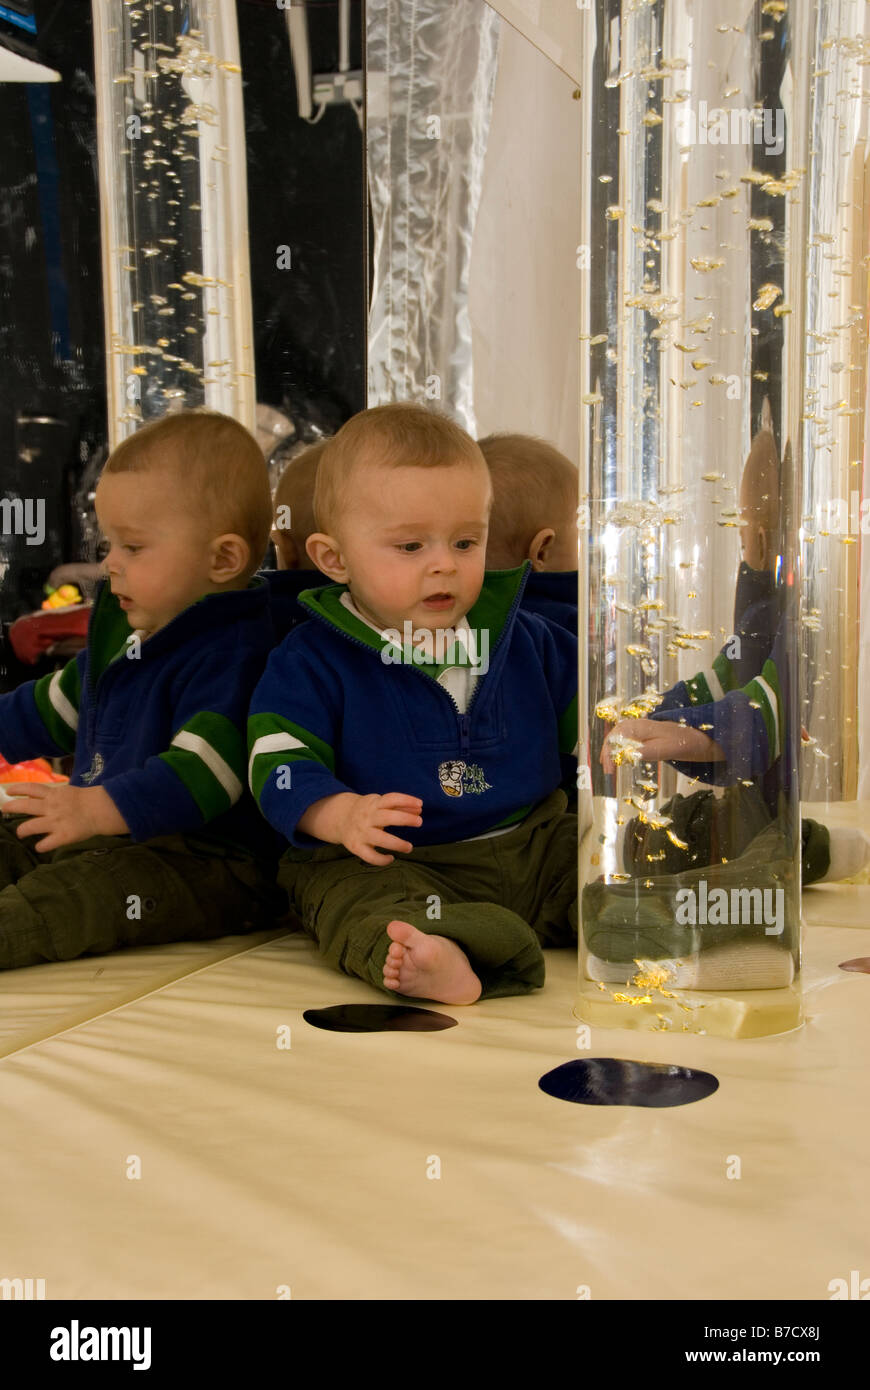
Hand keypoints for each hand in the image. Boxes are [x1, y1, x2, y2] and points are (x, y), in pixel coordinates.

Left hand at [1, 783, 129, 851]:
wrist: (103, 809)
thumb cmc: (89, 801)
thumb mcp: (69, 792)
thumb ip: (54, 795)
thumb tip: (41, 796)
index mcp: (54, 795)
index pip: (31, 788)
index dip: (18, 789)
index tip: (8, 791)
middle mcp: (51, 807)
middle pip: (25, 806)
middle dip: (11, 807)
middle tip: (3, 809)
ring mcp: (55, 822)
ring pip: (30, 827)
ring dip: (22, 830)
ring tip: (20, 832)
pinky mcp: (62, 836)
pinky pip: (46, 844)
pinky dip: (41, 846)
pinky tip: (40, 847)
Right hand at [330, 791, 423, 866]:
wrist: (340, 819)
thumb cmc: (368, 811)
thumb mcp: (380, 804)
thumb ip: (399, 807)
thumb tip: (419, 811)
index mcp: (374, 804)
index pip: (391, 798)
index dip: (406, 800)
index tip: (420, 804)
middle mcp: (367, 817)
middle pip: (387, 817)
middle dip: (405, 819)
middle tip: (419, 822)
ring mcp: (361, 832)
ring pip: (380, 839)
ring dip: (397, 844)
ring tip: (409, 847)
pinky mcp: (356, 847)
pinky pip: (369, 856)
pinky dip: (381, 860)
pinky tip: (391, 858)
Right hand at [600, 718, 724, 774]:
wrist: (700, 736)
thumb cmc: (685, 742)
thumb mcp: (667, 749)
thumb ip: (647, 751)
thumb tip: (627, 755)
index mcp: (641, 727)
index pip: (616, 737)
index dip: (609, 752)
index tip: (609, 768)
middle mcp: (638, 725)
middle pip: (614, 735)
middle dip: (607, 751)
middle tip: (607, 769)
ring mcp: (642, 728)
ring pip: (619, 736)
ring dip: (611, 748)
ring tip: (607, 764)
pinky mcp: (646, 734)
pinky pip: (626, 738)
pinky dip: (619, 747)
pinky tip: (620, 757)